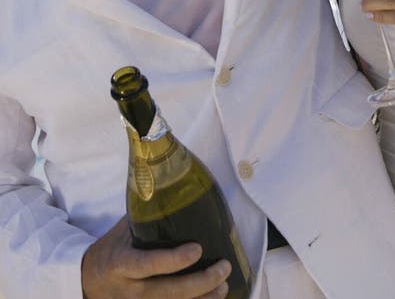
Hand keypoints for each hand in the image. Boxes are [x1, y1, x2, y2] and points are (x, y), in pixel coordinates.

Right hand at [81, 216, 230, 297]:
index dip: (174, 260)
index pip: (149, 264)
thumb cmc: (111, 251)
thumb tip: (174, 191)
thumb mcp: (122, 232)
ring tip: (224, 286)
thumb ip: (146, 218)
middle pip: (168, 292)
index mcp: (121, 264)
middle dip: (200, 282)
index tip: (198, 249)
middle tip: (223, 267)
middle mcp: (130, 290)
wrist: (86, 282)